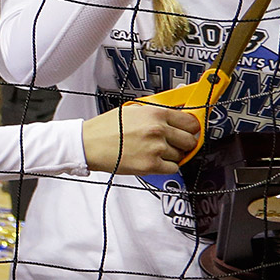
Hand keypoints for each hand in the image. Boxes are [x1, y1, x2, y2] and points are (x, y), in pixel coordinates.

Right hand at [81, 103, 198, 174]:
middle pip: (190, 140)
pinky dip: (166, 166)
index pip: (190, 121)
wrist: (88, 144)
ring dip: (172, 155)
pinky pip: (173, 168)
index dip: (191, 128)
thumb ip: (156, 113)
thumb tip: (175, 116)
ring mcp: (156, 148)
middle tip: (173, 143)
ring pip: (181, 155)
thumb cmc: (105, 128)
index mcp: (155, 114)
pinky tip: (153, 160)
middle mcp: (158, 130)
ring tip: (155, 151)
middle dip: (183, 142)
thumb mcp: (133, 110)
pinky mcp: (151, 165)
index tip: (190, 131)